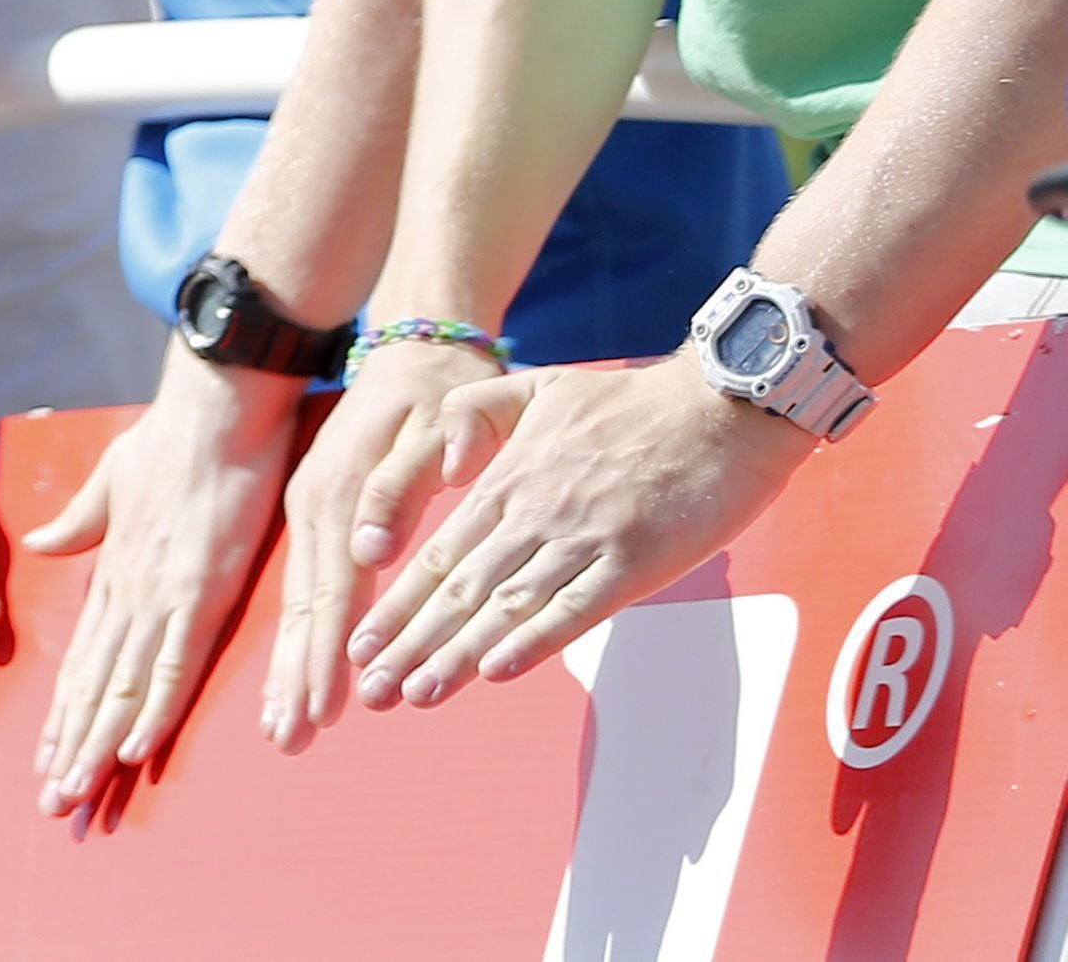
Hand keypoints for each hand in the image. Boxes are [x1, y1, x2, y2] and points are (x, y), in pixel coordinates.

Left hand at [22, 352, 298, 810]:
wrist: (215, 405)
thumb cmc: (170, 437)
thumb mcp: (112, 479)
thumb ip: (80, 520)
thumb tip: (43, 544)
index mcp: (117, 571)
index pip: (84, 657)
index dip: (66, 711)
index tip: (47, 756)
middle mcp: (134, 590)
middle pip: (97, 683)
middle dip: (75, 745)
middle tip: (54, 801)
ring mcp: (167, 593)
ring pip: (126, 683)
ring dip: (103, 741)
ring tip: (79, 790)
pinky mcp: (205, 588)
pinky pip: (176, 660)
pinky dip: (155, 706)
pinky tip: (137, 747)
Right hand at [259, 337, 502, 749]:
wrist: (417, 340)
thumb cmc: (438, 385)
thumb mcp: (434, 420)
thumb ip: (402, 484)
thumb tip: (369, 550)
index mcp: (343, 492)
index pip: (335, 590)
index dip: (330, 653)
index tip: (327, 708)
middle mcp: (318, 508)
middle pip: (307, 607)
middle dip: (299, 678)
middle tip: (292, 739)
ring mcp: (314, 510)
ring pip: (302, 603)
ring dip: (293, 666)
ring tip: (285, 725)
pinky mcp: (322, 513)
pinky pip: (310, 585)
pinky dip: (303, 635)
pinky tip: (299, 674)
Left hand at [344, 358, 812, 711]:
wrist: (718, 404)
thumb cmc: (629, 401)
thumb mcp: (534, 387)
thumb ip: (472, 416)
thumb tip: (443, 470)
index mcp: (507, 482)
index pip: (437, 555)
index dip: (397, 605)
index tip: (362, 646)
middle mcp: (533, 514)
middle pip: (459, 589)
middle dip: (410, 644)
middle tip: (373, 691)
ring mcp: (584, 538)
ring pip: (507, 606)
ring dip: (458, 654)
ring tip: (416, 693)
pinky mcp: (636, 558)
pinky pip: (578, 607)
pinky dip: (535, 639)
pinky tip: (498, 670)